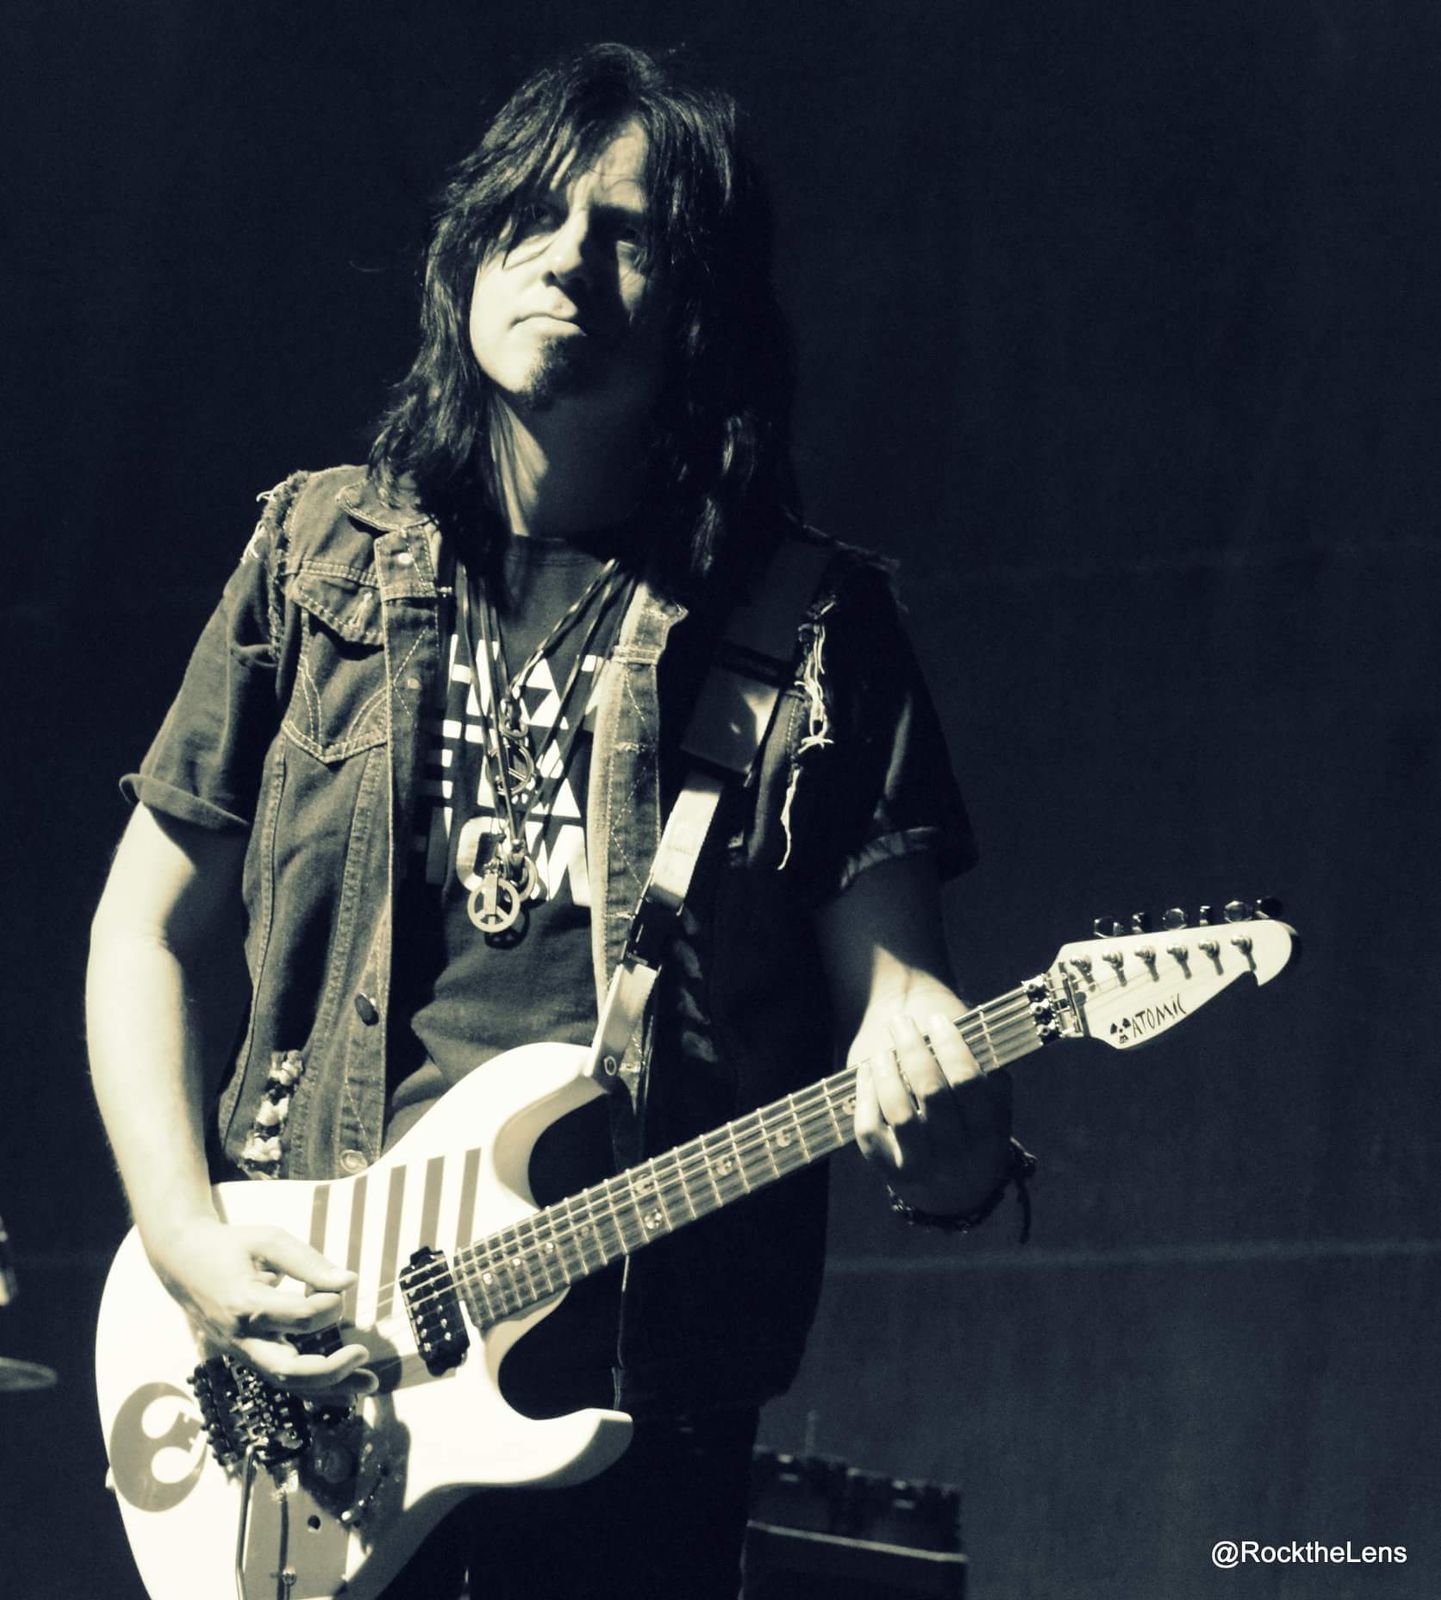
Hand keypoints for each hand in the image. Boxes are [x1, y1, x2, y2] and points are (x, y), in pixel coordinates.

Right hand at [147, 1217, 374, 1396]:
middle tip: (363, 1352)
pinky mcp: (247, 1355)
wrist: (183, 1263)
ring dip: (330, 1388)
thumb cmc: (230, 1246)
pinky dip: (314, 1388)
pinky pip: (281, 1379)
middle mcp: (241, 1337)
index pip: (300, 1317)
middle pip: (289, 1369)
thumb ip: (308, 1261)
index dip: (330, 1303)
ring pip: (286, 1383)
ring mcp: (242, 1352)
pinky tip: (345, 1391)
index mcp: (245, 1304)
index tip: (341, 1284)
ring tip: (369, 1383)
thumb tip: (349, 1281)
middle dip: (331, 1369)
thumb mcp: (268, 1240)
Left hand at [852, 995, 1012, 1215]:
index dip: (951, 1046)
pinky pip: (870, 1133)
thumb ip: (989, 1076)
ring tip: (883, 1050)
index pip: (968, 1082)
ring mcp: (922, 1167)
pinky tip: (869, 1073)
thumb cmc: (973, 1128)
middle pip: (931, 1093)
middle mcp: (957, 1157)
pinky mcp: (890, 1171)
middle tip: (901, 1022)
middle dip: (913, 1049)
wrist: (956, 1191)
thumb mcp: (993, 1109)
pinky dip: (866, 1097)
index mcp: (989, 1135)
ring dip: (887, 1072)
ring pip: (899, 1113)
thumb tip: (974, 1033)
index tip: (937, 1020)